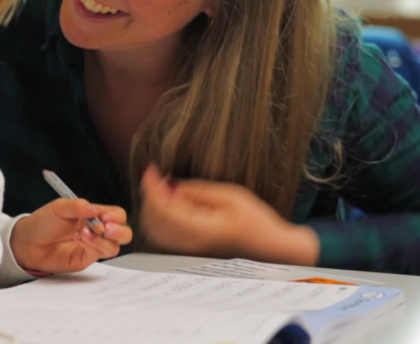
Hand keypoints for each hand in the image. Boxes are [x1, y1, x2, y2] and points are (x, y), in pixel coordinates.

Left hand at [10, 199, 131, 273]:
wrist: (27, 242)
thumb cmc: (43, 222)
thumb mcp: (58, 207)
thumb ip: (78, 206)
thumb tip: (96, 210)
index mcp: (93, 214)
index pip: (116, 215)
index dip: (116, 217)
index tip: (106, 217)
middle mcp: (97, 230)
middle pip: (123, 233)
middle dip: (119, 232)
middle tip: (105, 228)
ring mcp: (93, 246)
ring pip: (113, 246)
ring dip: (101, 240)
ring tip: (82, 233)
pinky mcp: (86, 259)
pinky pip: (98, 255)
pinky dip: (91, 246)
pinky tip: (79, 239)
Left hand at [139, 164, 318, 265]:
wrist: (270, 248)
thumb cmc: (257, 221)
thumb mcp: (230, 196)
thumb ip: (198, 191)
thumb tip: (171, 186)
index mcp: (200, 229)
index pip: (162, 207)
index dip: (152, 186)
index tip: (151, 168)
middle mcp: (189, 243)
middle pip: (152, 219)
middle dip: (149, 195)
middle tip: (157, 176)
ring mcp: (188, 250)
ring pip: (153, 230)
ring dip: (152, 207)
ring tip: (164, 188)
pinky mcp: (190, 250)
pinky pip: (163, 236)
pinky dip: (158, 217)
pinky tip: (170, 204)